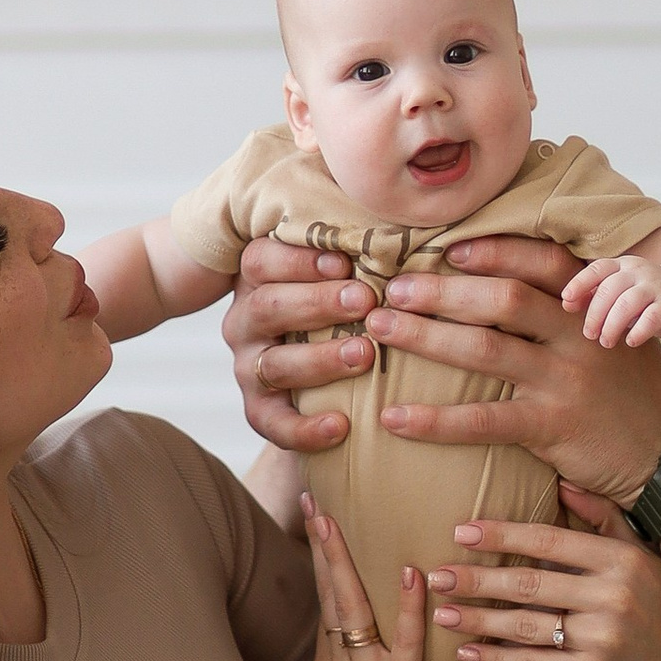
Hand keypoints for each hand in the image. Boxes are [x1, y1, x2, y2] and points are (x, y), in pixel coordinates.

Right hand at [223, 237, 375, 452]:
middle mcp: (246, 321)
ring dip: (320, 359)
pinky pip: (273, 423)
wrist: (329, 386)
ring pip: (274, 364)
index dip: (299, 260)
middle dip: (317, 303)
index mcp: (260, 280)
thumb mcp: (343, 279)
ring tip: (364, 354)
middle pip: (267, 306)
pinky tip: (340, 425)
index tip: (344, 262)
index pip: (261, 260)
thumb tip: (413, 232)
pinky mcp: (259, 411)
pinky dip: (305, 428)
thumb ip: (359, 258)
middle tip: (365, 301)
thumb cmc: (344, 313)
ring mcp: (248, 368)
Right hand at [298, 510, 426, 660]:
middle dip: (320, 544)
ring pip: (351, 604)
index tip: (314, 527)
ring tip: (332, 517)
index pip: (324, 604)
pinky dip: (406, 604)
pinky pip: (402, 640)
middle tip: (312, 501)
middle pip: (327, 592)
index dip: (320, 565)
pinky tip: (412, 571)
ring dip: (342, 558)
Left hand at [362, 236, 660, 502]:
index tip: (445, 247)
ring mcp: (566, 381)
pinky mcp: (553, 427)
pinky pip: (483, 420)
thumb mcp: (617, 336)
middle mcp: (579, 336)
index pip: (541, 262)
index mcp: (593, 308)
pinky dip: (434, 419)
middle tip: (392, 288)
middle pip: (503, 298)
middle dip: (442, 290)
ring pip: (485, 349)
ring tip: (378, 330)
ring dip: (425, 336)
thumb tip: (511, 283)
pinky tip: (393, 418)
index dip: (493, 249)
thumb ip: (576, 309)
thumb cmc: (635, 394)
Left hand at [433, 488, 660, 660]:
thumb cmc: (656, 604)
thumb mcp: (640, 555)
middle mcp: (612, 596)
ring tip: (440, 612)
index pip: (550, 541)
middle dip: (478, 579)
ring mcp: (602, 638)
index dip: (503, 536)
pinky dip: (495, 660)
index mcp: (620, 560)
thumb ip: (603, 518)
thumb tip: (563, 482)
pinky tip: (465, 653)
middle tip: (436, 575)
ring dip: (477, 619)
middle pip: (530, 584)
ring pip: (525, 626)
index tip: (461, 532)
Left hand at [564, 251, 660, 350]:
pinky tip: (630, 342)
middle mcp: (638, 271)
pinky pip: (652, 318)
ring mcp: (656, 287)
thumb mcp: (618, 292)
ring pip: (628, 303)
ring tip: (606, 342)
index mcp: (622, 266)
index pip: (598, 269)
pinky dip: (639, 331)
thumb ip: (594, 295)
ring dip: (612, 325)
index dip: (580, 283)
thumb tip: (566, 304)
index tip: (567, 300)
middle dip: (595, 314)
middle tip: (589, 335)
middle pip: (610, 289)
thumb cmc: (641, 299)